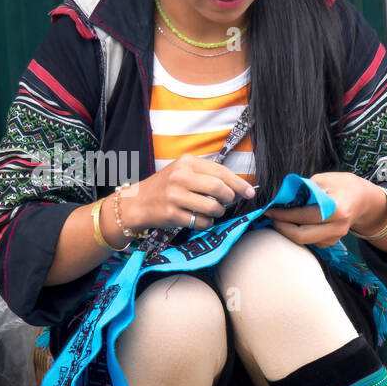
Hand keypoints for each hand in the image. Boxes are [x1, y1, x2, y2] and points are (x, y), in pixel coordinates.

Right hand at [126, 154, 254, 231]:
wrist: (136, 203)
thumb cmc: (164, 187)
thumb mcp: (181, 171)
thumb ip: (205, 175)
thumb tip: (237, 186)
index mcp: (186, 162)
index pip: (220, 171)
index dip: (239, 183)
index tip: (250, 192)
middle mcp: (180, 177)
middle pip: (219, 188)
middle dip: (230, 198)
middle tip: (228, 202)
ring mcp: (175, 196)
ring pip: (212, 207)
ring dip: (218, 212)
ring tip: (213, 211)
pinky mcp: (171, 214)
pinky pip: (200, 221)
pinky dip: (206, 223)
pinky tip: (201, 219)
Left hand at [263, 171, 380, 248]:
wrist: (363, 199)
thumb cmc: (343, 185)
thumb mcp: (324, 179)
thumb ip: (304, 188)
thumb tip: (282, 197)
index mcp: (336, 209)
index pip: (304, 216)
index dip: (284, 215)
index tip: (270, 211)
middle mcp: (337, 227)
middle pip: (302, 235)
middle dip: (282, 228)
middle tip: (271, 219)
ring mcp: (336, 237)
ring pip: (304, 241)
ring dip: (288, 232)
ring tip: (279, 219)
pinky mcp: (332, 242)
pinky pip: (310, 242)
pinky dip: (298, 234)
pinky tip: (292, 224)